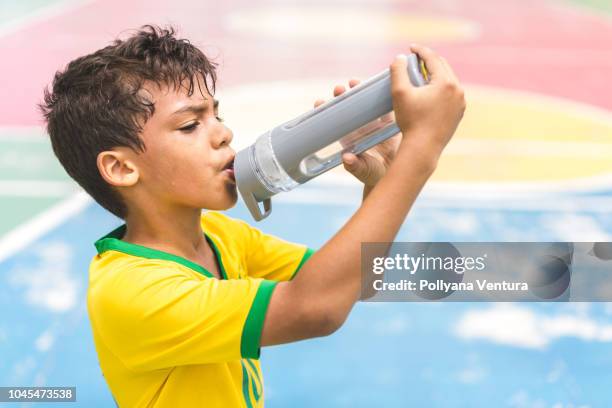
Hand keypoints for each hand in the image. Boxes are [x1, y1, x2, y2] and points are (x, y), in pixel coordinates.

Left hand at [313, 80, 400, 187]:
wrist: (393, 173)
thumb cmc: (373, 174)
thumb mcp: (364, 171)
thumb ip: (355, 167)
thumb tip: (346, 158)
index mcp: (348, 138)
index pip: (334, 122)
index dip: (325, 111)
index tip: (319, 103)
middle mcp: (358, 128)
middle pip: (347, 108)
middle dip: (341, 97)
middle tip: (339, 89)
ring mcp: (372, 124)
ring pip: (364, 103)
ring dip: (359, 91)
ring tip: (354, 82)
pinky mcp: (387, 122)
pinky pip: (383, 107)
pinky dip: (380, 96)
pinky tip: (379, 86)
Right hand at [390, 44, 465, 164]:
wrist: (423, 148)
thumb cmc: (411, 121)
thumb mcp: (399, 93)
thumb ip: (398, 71)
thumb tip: (400, 57)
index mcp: (446, 82)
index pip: (433, 58)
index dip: (420, 50)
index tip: (410, 48)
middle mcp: (458, 90)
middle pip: (443, 67)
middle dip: (429, 60)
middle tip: (415, 59)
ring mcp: (460, 102)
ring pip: (448, 80)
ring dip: (436, 74)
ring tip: (421, 74)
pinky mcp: (459, 113)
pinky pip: (451, 94)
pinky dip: (441, 88)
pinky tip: (430, 91)